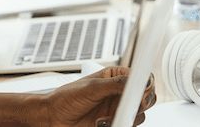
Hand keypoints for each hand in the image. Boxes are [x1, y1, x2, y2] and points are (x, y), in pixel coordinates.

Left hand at [35, 66, 155, 126]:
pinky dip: (118, 126)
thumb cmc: (66, 98)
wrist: (52, 118)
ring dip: (124, 118)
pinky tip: (102, 124)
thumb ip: (116, 84)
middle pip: (146, 98)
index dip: (146, 85)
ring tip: (104, 118)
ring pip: (138, 115)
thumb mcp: (92, 87)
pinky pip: (126, 126)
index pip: (141, 78)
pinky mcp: (113, 123)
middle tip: (131, 108)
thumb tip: (135, 82)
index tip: (143, 94)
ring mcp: (118, 110)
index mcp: (116, 78)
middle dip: (141, 104)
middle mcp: (120, 93)